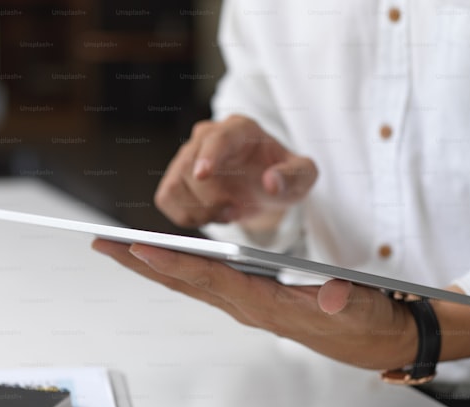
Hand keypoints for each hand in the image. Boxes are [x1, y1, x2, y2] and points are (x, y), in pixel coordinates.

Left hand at [92, 238, 420, 369]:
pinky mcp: (247, 300)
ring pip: (187, 282)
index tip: (139, 246)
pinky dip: (174, 267)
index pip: (211, 280)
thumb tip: (330, 295)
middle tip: (101, 243)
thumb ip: (345, 300)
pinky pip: (201, 283)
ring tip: (114, 245)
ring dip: (149, 264)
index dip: (175, 263)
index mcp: (266, 305)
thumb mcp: (362, 309)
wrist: (372, 340)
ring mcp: (244, 304)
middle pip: (184, 281)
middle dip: (140, 262)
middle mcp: (246, 306)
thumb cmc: (363, 321)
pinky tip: (156, 257)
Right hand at [155, 115, 317, 228]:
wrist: (266, 186)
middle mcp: (208, 136)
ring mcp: (187, 156)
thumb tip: (272, 182)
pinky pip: (166, 198)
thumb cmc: (283, 176)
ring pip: (175, 185)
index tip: (203, 174)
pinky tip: (209, 216)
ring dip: (198, 210)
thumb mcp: (303, 176)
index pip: (218, 137)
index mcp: (239, 129)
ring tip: (226, 213)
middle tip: (233, 212)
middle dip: (210, 199)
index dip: (209, 155)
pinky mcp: (175, 177)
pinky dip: (185, 215)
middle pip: (191, 166)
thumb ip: (294, 177)